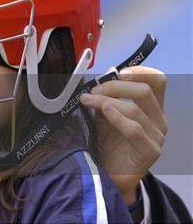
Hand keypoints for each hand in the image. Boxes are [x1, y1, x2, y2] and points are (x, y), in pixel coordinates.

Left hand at [80, 66, 167, 204]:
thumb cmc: (107, 144)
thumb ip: (107, 97)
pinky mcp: (150, 151)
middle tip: (93, 90)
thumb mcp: (104, 115)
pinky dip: (116, 117)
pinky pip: (134, 129)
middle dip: (115, 86)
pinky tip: (103, 111)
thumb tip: (104, 74)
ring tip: (87, 101)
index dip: (140, 71)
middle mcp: (159, 120)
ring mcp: (157, 137)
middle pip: (144, 91)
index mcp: (152, 108)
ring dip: (106, 100)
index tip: (116, 72)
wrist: (106, 174)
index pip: (157, 81)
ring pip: (135, 109)